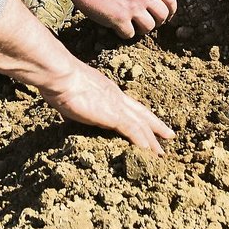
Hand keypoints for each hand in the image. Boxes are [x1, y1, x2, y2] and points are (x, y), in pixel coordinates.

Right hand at [37, 61, 174, 154]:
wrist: (60, 75)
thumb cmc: (60, 80)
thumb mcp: (71, 94)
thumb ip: (74, 103)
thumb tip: (68, 110)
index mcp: (107, 90)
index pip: (130, 105)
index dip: (141, 114)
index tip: (149, 121)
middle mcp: (116, 96)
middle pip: (142, 114)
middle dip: (155, 127)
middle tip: (168, 137)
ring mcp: (116, 105)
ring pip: (141, 125)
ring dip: (152, 141)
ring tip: (160, 153)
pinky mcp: (113, 115)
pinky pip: (133, 131)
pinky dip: (142, 143)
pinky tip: (149, 153)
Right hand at [65, 0, 176, 38]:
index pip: (171, 0)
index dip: (170, 11)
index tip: (165, 16)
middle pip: (163, 16)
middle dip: (157, 21)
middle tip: (147, 22)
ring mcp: (133, 8)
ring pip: (149, 27)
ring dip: (142, 29)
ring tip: (132, 25)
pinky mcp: (120, 19)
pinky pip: (130, 34)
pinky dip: (125, 32)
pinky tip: (118, 26)